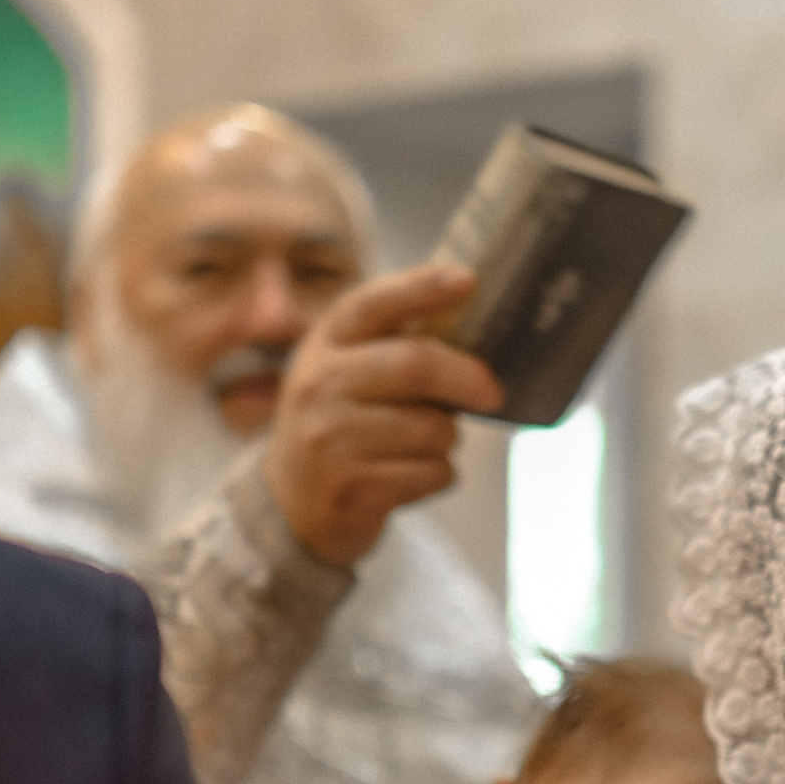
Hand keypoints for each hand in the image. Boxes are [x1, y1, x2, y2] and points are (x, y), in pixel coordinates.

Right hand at [265, 265, 501, 566]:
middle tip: (493, 393)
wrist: (291, 503)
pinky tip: (409, 475)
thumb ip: (396, 344)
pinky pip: (431, 473)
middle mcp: (319, 385)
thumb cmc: (341, 423)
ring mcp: (330, 440)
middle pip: (415, 366)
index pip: (375, 304)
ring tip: (423, 443)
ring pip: (432, 428)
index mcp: (326, 343)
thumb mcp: (348, 371)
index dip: (424, 288)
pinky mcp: (351, 489)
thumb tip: (476, 324)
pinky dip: (437, 475)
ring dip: (446, 438)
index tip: (469, 280)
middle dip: (467, 378)